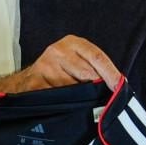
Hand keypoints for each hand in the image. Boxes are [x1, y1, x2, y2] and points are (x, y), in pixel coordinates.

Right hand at [0, 35, 121, 98]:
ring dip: (81, 97)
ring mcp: (47, 64)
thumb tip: (117, 84)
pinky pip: (60, 95)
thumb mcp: (76, 62)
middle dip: (98, 87)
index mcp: (72, 43)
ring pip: (75, 86)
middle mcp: (58, 50)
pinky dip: (66, 101)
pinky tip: (63, 100)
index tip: (120, 85)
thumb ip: (93, 68)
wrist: (25, 83)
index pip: (97, 56)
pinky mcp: (38, 80)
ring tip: (76, 97)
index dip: (111, 73)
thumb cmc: (57, 73)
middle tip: (104, 98)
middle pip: (88, 72)